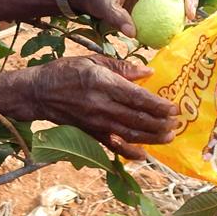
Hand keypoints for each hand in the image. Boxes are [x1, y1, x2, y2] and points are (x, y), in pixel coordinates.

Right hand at [27, 55, 178, 159]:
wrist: (39, 93)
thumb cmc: (66, 71)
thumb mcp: (93, 60)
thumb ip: (121, 67)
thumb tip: (148, 73)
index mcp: (102, 83)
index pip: (136, 97)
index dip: (158, 105)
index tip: (174, 108)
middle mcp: (100, 105)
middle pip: (136, 118)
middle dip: (160, 123)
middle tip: (177, 124)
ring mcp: (95, 122)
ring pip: (129, 134)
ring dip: (151, 138)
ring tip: (169, 137)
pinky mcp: (90, 133)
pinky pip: (113, 145)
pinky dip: (129, 152)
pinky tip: (143, 155)